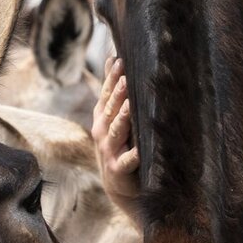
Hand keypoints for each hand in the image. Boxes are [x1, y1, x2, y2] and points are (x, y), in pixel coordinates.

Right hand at [92, 56, 139, 219]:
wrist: (119, 185)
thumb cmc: (119, 144)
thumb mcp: (112, 116)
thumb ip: (112, 90)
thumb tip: (112, 57)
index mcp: (102, 117)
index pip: (106, 94)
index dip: (112, 78)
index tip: (120, 60)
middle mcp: (102, 132)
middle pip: (111, 109)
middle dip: (118, 93)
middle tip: (126, 78)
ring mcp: (109, 150)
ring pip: (117, 131)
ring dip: (123, 118)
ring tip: (130, 105)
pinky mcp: (118, 169)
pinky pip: (128, 160)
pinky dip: (134, 155)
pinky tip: (141, 150)